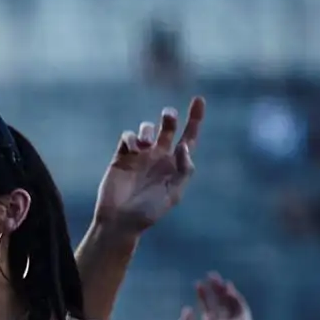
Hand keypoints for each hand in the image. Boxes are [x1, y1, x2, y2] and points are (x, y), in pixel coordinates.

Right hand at [92, 96, 205, 234]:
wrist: (120, 220)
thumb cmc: (149, 212)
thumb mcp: (173, 193)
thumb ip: (183, 170)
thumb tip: (184, 146)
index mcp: (175, 165)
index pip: (188, 137)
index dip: (195, 118)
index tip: (199, 99)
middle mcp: (158, 157)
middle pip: (168, 128)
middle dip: (169, 118)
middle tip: (168, 115)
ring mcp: (140, 156)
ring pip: (146, 130)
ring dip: (148, 130)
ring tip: (145, 144)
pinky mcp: (121, 156)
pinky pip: (127, 137)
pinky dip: (131, 137)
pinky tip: (132, 148)